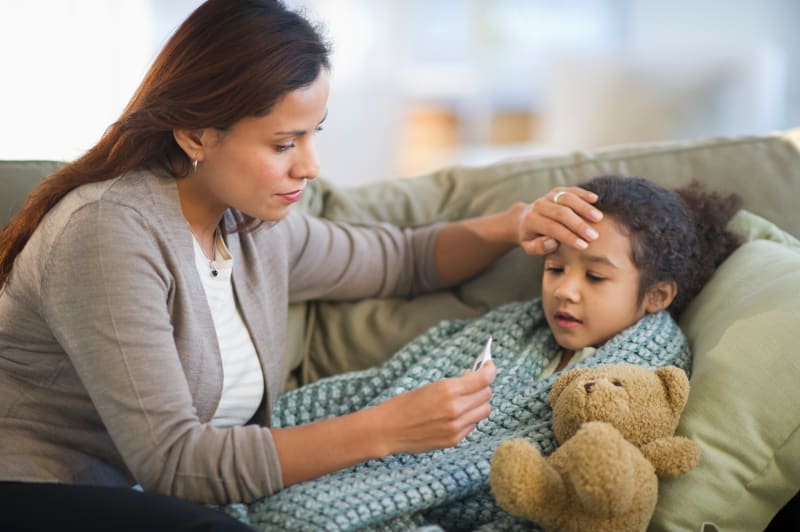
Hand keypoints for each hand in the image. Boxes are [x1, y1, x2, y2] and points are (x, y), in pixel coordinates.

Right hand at [373, 362, 495, 455]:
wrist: (388, 429)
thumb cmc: (406, 404)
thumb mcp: (431, 387)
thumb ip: (456, 385)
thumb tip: (475, 379)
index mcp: (448, 390)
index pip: (484, 379)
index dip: (490, 370)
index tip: (489, 366)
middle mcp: (455, 408)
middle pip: (486, 394)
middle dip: (481, 386)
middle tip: (471, 382)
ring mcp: (456, 426)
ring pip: (484, 411)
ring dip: (478, 403)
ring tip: (464, 400)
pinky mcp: (454, 440)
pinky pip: (473, 425)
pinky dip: (469, 418)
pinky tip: (455, 415)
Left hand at [516, 187, 603, 254]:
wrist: (524, 219)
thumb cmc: (531, 237)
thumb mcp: (529, 247)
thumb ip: (539, 247)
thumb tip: (552, 242)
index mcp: (531, 220)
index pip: (552, 228)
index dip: (569, 237)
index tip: (584, 246)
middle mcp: (538, 205)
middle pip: (561, 213)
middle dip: (579, 225)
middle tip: (594, 236)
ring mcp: (548, 196)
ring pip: (567, 199)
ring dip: (584, 208)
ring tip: (599, 218)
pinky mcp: (557, 191)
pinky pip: (571, 190)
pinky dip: (583, 194)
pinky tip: (595, 200)